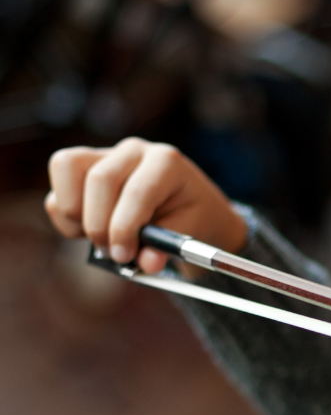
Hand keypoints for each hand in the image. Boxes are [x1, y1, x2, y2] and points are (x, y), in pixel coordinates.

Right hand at [45, 139, 248, 273]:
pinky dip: (65, 217)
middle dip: (100, 225)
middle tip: (114, 254)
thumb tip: (146, 264)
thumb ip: (166, 248)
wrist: (187, 205)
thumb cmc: (190, 217)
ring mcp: (104, 154)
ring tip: (100, 241)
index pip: (137, 190)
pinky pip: (57, 188)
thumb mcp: (188, 233)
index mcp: (166, 162)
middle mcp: (133, 151)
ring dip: (76, 214)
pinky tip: (89, 232)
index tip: (124, 256)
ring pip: (67, 168)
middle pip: (100, 179)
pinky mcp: (81, 168)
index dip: (125, 227)